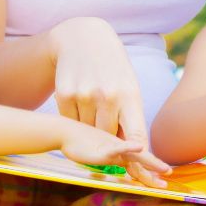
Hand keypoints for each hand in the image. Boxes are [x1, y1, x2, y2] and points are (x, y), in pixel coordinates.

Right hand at [49, 17, 145, 147]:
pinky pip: (70, 120)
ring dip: (89, 126)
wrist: (84, 38)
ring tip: (93, 105)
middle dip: (109, 137)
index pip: (137, 135)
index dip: (138, 156)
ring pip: (87, 131)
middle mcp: (107, 96)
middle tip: (108, 124)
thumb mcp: (128, 87)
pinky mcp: (64, 94)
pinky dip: (74, 117)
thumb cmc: (113, 69)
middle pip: (108, 138)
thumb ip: (130, 117)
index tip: (141, 167)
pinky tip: (79, 99)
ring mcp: (84, 95)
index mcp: (130, 96)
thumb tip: (133, 152)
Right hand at [60, 120, 169, 187]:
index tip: (164, 175)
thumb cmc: (79, 142)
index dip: (151, 168)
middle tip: (169, 175)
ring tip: (164, 169)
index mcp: (119, 149)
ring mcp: (113, 146)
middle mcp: (120, 147)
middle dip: (156, 168)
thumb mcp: (98, 152)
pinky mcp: (103, 147)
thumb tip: (119, 166)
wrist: (64, 131)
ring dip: (151, 162)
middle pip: (141, 159)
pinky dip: (128, 148)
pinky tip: (138, 148)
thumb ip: (111, 158)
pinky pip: (118, 147)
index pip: (138, 161)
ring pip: (135, 156)